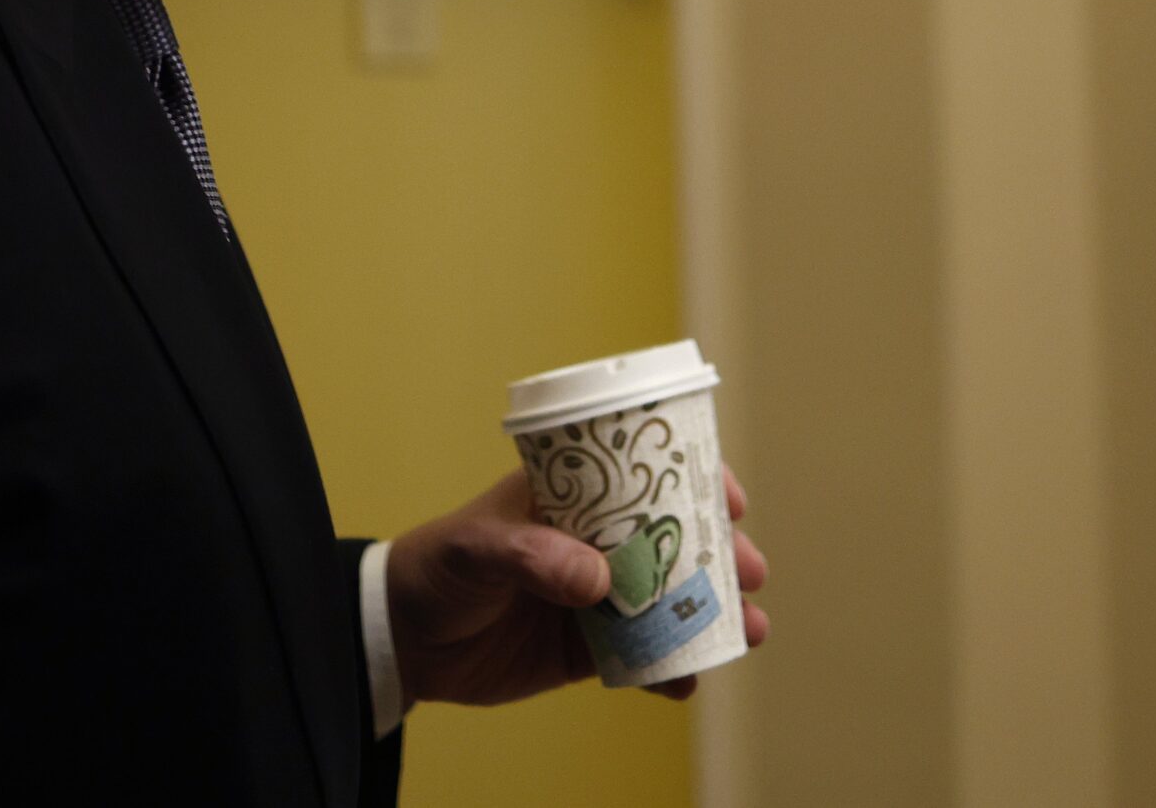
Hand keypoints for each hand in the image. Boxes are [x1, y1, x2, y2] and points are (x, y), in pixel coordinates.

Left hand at [383, 463, 768, 708]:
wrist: (403, 640)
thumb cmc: (436, 568)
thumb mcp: (475, 549)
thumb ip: (531, 557)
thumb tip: (597, 579)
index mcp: (571, 496)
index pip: (644, 473)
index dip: (695, 479)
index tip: (733, 498)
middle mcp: (593, 542)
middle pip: (674, 539)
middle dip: (721, 553)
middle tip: (752, 573)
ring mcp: (595, 597)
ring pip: (671, 600)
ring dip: (714, 613)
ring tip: (748, 631)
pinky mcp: (588, 650)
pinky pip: (644, 658)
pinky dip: (673, 670)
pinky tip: (688, 682)